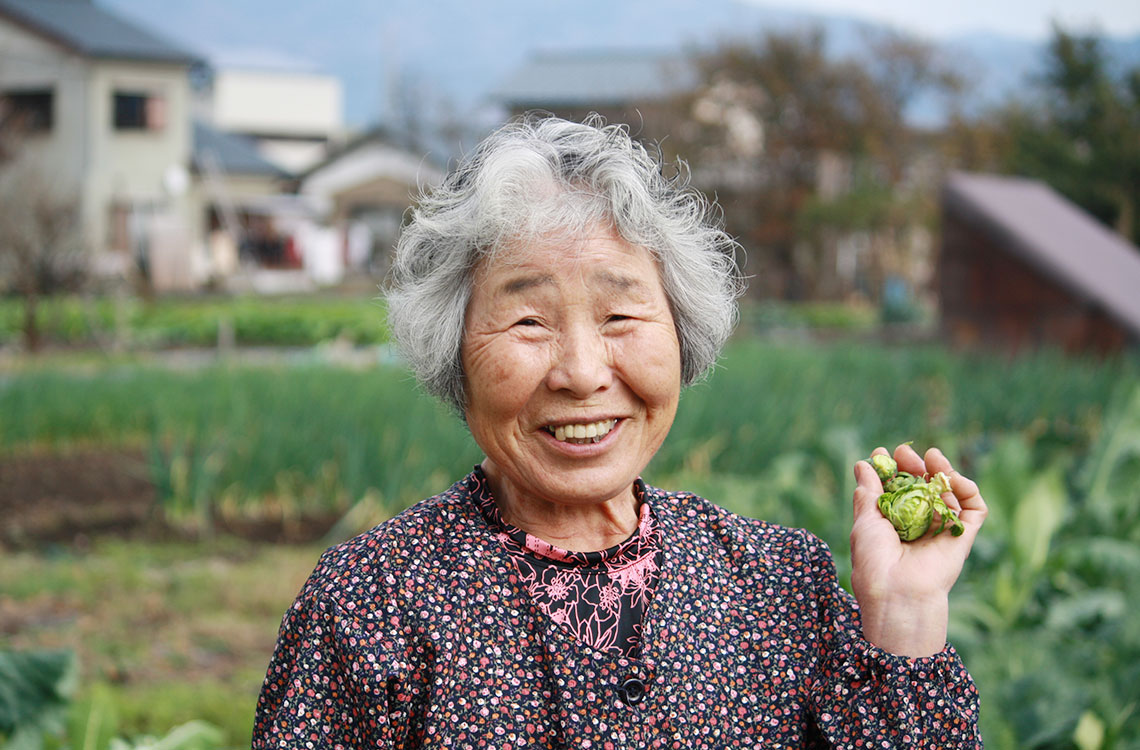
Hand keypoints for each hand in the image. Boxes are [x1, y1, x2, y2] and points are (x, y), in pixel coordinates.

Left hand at [850, 443, 987, 656]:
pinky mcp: (963, 537)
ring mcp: (942, 530)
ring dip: (943, 470)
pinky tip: (952, 478)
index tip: (884, 453)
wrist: (897, 592)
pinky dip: (968, 489)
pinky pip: (974, 509)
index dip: (893, 469)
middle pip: (924, 487)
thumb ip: (868, 493)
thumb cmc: (874, 561)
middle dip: (915, 466)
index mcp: (894, 523)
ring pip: (949, 493)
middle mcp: (920, 525)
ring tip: (932, 456)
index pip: (899, 489)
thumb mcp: (864, 522)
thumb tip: (863, 464)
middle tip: (906, 453)